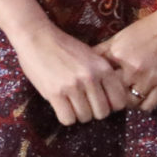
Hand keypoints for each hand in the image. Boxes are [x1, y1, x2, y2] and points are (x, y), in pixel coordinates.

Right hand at [8, 20, 128, 125]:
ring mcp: (73, 86)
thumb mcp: (90, 55)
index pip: (119, 102)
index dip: (110, 105)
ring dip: (77, 114)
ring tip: (70, 103)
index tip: (100, 102)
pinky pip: (67, 119)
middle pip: (102, 113)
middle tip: (83, 103)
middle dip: (93, 111)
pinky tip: (60, 106)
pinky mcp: (55, 93)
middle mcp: (90, 78)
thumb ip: (102, 74)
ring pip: (85, 117)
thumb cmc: (63, 46)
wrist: (36, 36)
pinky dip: (65, 116)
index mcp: (103, 68)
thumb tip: (111, 100)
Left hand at [96, 0, 156, 113]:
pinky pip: (148, 106)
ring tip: (122, 98)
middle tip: (106, 96)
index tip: (94, 86)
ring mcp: (149, 79)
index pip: (98, 76)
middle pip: (111, 93)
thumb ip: (104, 50)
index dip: (94, 83)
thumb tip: (86, 63)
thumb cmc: (149, 27)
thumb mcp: (121, 36)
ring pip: (129, 103)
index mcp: (118, 53)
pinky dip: (141, 106)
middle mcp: (132, 68)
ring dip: (124, 102)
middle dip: (107, 96)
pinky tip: (139, 99)